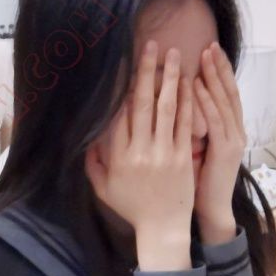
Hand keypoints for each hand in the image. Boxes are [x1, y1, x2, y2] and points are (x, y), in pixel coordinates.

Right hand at [84, 40, 194, 239]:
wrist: (162, 229)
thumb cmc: (133, 209)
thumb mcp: (104, 189)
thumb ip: (92, 163)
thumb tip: (86, 138)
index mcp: (119, 157)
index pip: (118, 114)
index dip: (121, 87)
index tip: (123, 64)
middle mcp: (140, 152)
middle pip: (142, 104)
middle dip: (146, 72)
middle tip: (151, 46)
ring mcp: (163, 154)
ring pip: (166, 109)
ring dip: (170, 79)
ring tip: (174, 55)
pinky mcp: (182, 158)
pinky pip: (184, 124)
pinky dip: (187, 102)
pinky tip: (189, 83)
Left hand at [192, 41, 246, 226]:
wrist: (211, 211)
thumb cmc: (199, 184)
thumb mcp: (197, 150)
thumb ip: (191, 129)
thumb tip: (174, 109)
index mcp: (230, 131)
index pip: (225, 95)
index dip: (219, 73)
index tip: (208, 52)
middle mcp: (236, 132)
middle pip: (229, 92)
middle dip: (219, 68)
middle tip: (210, 45)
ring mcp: (233, 141)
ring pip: (225, 101)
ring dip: (214, 77)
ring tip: (205, 55)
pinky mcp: (225, 151)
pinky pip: (215, 120)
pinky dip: (206, 100)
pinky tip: (195, 84)